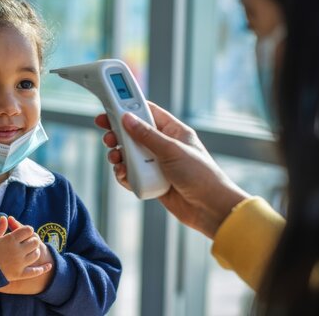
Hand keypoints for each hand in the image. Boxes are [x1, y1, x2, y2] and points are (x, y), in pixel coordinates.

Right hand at [0, 217, 55, 294]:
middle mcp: (18, 251)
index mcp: (11, 240)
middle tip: (28, 241)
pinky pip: (35, 272)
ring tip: (30, 250)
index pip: (28, 230)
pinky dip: (43, 269)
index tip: (24, 231)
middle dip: (33, 239)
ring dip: (35, 251)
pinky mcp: (20, 274)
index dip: (27, 229)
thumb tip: (5, 217)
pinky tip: (49, 265)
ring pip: (35, 254)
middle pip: (34, 242)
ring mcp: (20, 263)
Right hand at [94, 102, 249, 238]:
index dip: (128, 109)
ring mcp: (156, 163)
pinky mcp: (151, 180)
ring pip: (129, 154)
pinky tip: (123, 175)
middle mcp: (163, 145)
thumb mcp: (172, 151)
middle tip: (108, 138)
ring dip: (119, 156)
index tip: (110, 109)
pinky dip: (124, 173)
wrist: (210, 209)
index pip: (147, 112)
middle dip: (118, 135)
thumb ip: (147, 135)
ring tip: (115, 159)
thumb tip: (128, 118)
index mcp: (172, 131)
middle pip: (133, 134)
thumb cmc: (200, 176)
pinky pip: (131, 173)